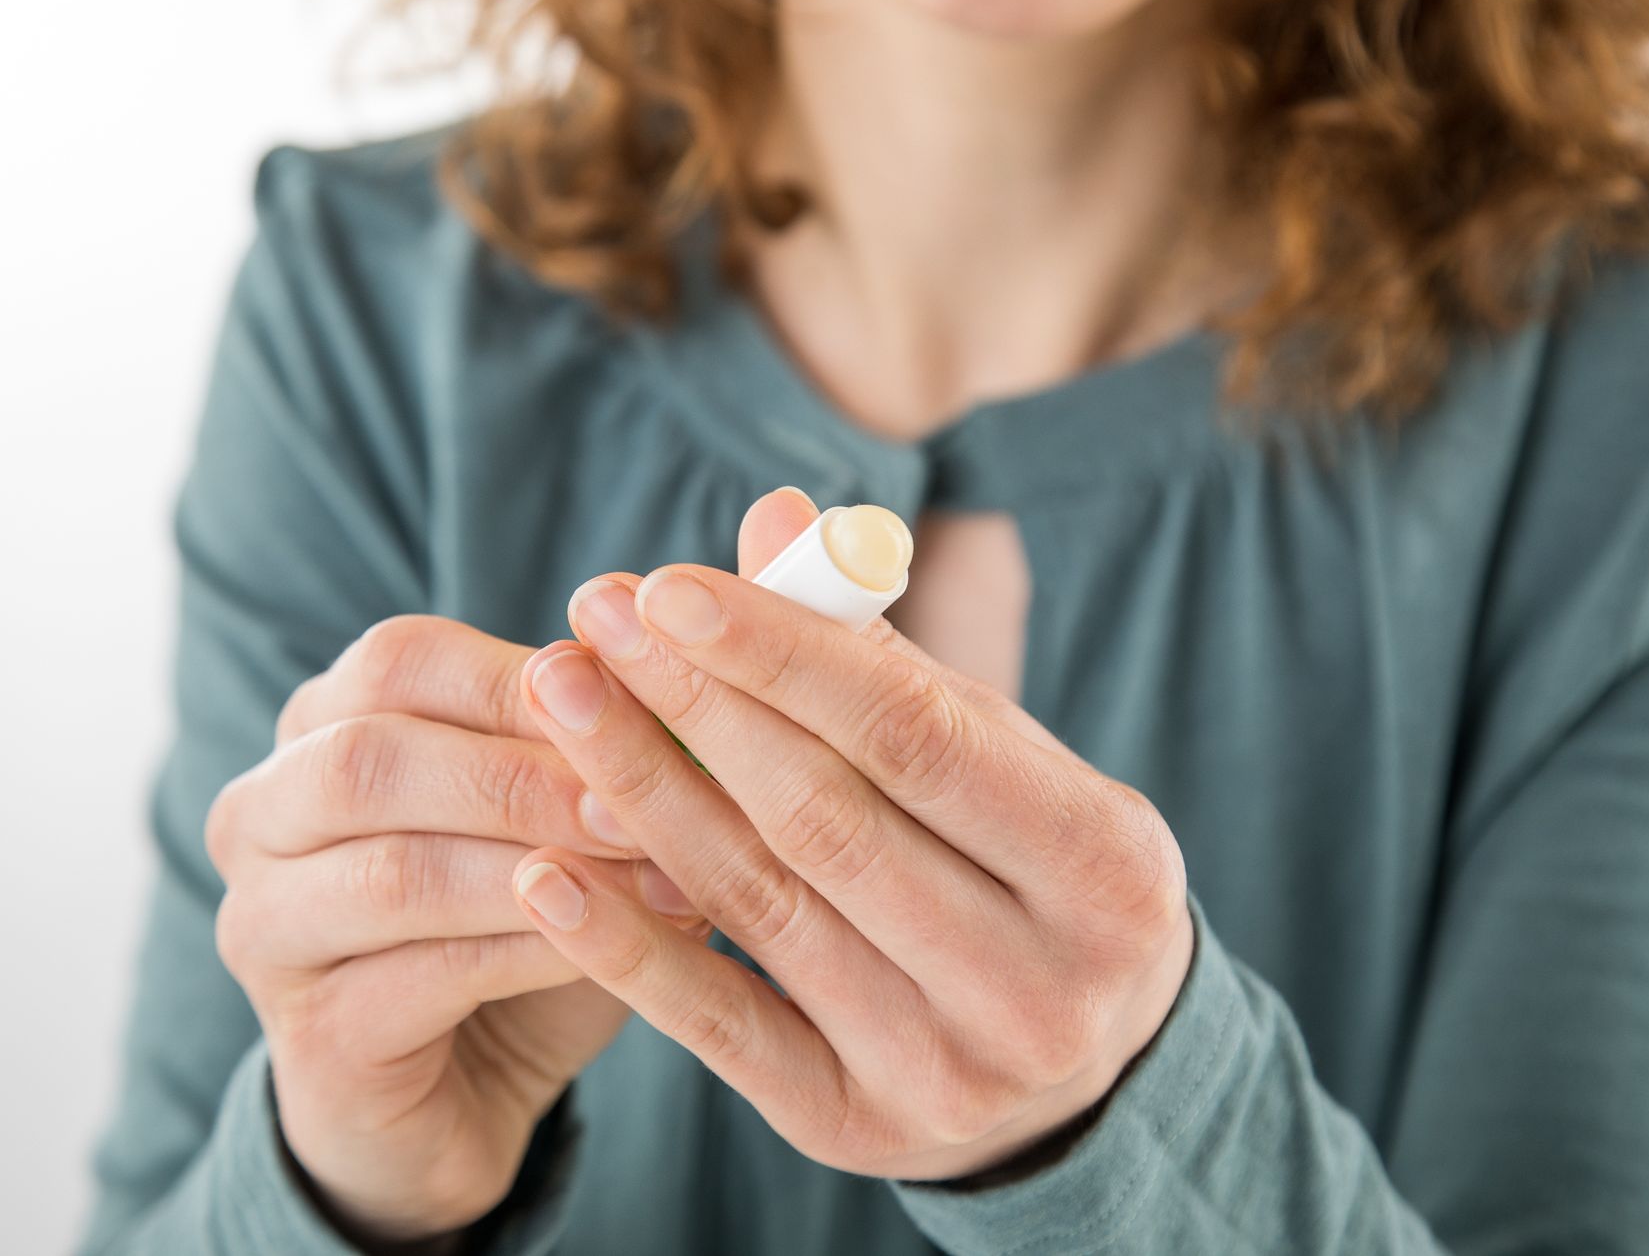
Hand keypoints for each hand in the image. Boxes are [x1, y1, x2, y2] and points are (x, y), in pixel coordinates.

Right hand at [204, 615, 701, 1239]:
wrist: (461, 1098)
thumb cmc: (528, 924)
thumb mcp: (573, 810)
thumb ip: (621, 719)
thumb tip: (728, 621)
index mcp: (322, 724)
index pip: (402, 660)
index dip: (526, 679)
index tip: (644, 695)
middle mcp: (262, 812)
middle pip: (374, 757)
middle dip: (525, 774)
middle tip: (645, 798)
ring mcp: (266, 927)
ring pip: (395, 873)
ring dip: (540, 868)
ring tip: (664, 875)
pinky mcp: (307, 1037)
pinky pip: (418, 982)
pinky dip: (530, 956)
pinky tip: (615, 951)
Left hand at [507, 489, 1195, 1181]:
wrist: (1082, 1074)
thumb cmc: (1027, 869)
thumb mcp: (1001, 760)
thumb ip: (886, 654)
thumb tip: (773, 520)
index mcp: (1103, 867)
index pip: (920, 735)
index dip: (785, 653)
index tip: (668, 583)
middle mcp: (1035, 985)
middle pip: (826, 817)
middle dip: (694, 703)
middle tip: (593, 618)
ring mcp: (944, 1072)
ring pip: (762, 907)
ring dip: (640, 792)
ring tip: (558, 696)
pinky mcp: (851, 1127)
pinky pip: (717, 1026)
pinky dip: (624, 944)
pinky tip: (544, 871)